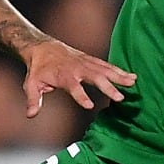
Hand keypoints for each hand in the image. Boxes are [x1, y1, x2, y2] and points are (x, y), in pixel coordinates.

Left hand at [20, 40, 135, 117]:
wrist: (42, 48)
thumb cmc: (37, 69)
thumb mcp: (31, 84)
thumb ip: (33, 99)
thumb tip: (31, 115)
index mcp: (62, 75)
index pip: (73, 87)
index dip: (81, 96)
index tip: (90, 106)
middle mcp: (77, 68)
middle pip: (94, 77)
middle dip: (107, 87)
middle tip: (120, 98)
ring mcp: (85, 62)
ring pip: (104, 69)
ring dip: (119, 76)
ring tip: (132, 83)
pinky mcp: (91, 60)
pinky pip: (106, 65)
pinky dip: (119, 70)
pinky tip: (131, 76)